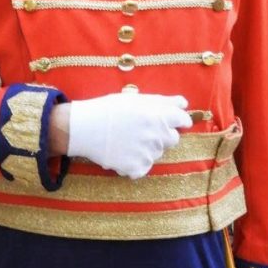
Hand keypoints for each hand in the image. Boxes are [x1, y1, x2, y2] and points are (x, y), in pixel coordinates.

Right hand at [67, 92, 191, 178]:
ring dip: (147, 149)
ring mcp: (147, 154)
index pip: (182, 120)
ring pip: (157, 154)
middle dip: (161, 135)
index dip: (177, 120)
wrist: (83, 128)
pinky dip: (134, 163)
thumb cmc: (108, 109)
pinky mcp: (136, 168)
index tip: (170, 121)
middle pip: (172, 139)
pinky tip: (121, 153)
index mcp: (159, 115)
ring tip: (126, 140)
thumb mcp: (136, 99)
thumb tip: (184, 104)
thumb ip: (163, 101)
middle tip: (141, 130)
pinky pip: (143, 168)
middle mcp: (156, 135)